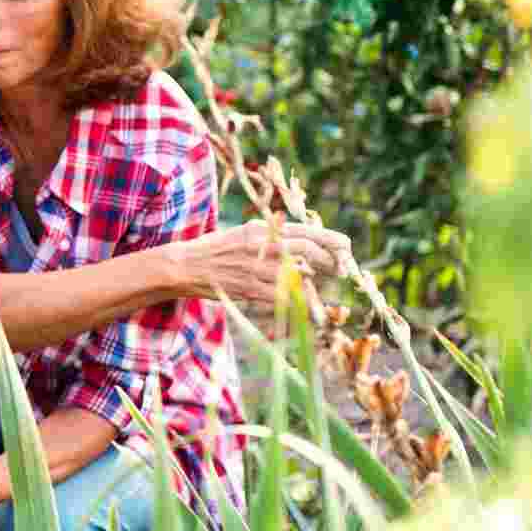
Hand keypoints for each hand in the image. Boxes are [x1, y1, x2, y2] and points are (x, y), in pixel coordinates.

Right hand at [170, 218, 352, 306]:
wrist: (184, 266)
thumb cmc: (215, 250)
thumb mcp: (243, 234)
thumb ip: (270, 238)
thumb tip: (302, 246)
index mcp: (260, 228)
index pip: (304, 231)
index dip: (330, 239)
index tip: (347, 246)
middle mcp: (260, 245)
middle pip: (306, 250)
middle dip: (329, 260)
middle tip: (340, 269)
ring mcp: (255, 267)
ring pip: (297, 274)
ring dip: (314, 281)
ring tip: (320, 285)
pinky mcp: (248, 288)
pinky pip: (281, 295)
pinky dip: (295, 299)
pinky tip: (302, 302)